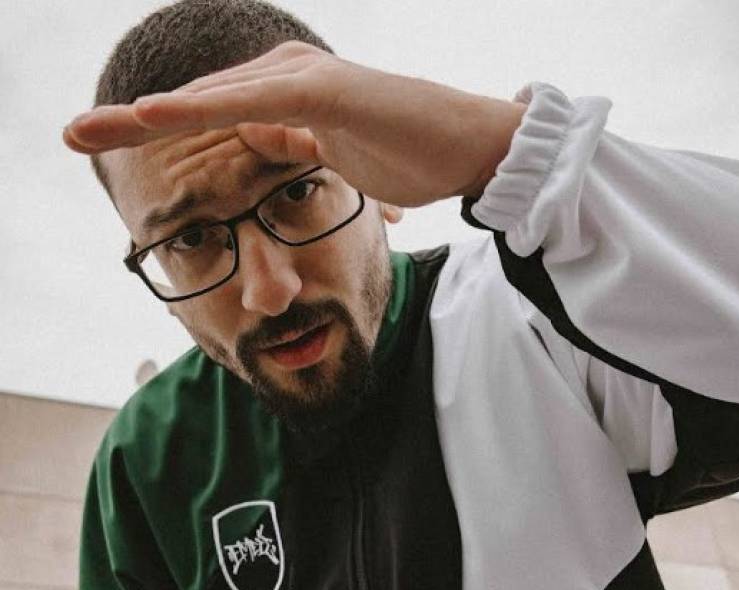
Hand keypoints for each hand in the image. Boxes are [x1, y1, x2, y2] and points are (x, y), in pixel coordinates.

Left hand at [63, 42, 524, 206]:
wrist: (468, 146)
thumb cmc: (412, 156)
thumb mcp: (345, 161)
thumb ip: (312, 154)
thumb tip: (301, 161)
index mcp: (288, 100)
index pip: (211, 117)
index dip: (157, 134)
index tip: (108, 152)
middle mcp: (287, 80)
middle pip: (196, 102)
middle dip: (130, 123)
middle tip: (71, 136)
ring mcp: (302, 80)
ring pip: (212, 98)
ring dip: (147, 116)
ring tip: (89, 130)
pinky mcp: (321, 91)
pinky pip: (251, 102)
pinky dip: (201, 109)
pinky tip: (153, 115)